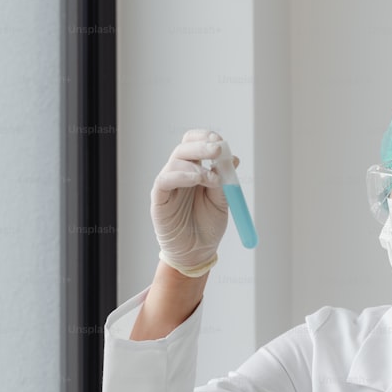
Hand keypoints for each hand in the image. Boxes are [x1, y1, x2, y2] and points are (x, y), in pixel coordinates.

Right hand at [151, 129, 238, 276]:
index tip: (221, 142)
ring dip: (196, 164)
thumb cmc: (208, 227)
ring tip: (211, 178)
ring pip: (175, 161)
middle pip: (185, 147)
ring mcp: (168, 185)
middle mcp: (180, 174)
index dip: (206, 138)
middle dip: (202, 145)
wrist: (197, 253)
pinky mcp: (159, 199)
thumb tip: (233, 158)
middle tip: (218, 149)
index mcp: (195, 170)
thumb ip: (224, 181)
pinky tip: (196, 179)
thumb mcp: (222, 201)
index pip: (195, 144)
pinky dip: (181, 175)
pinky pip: (164, 180)